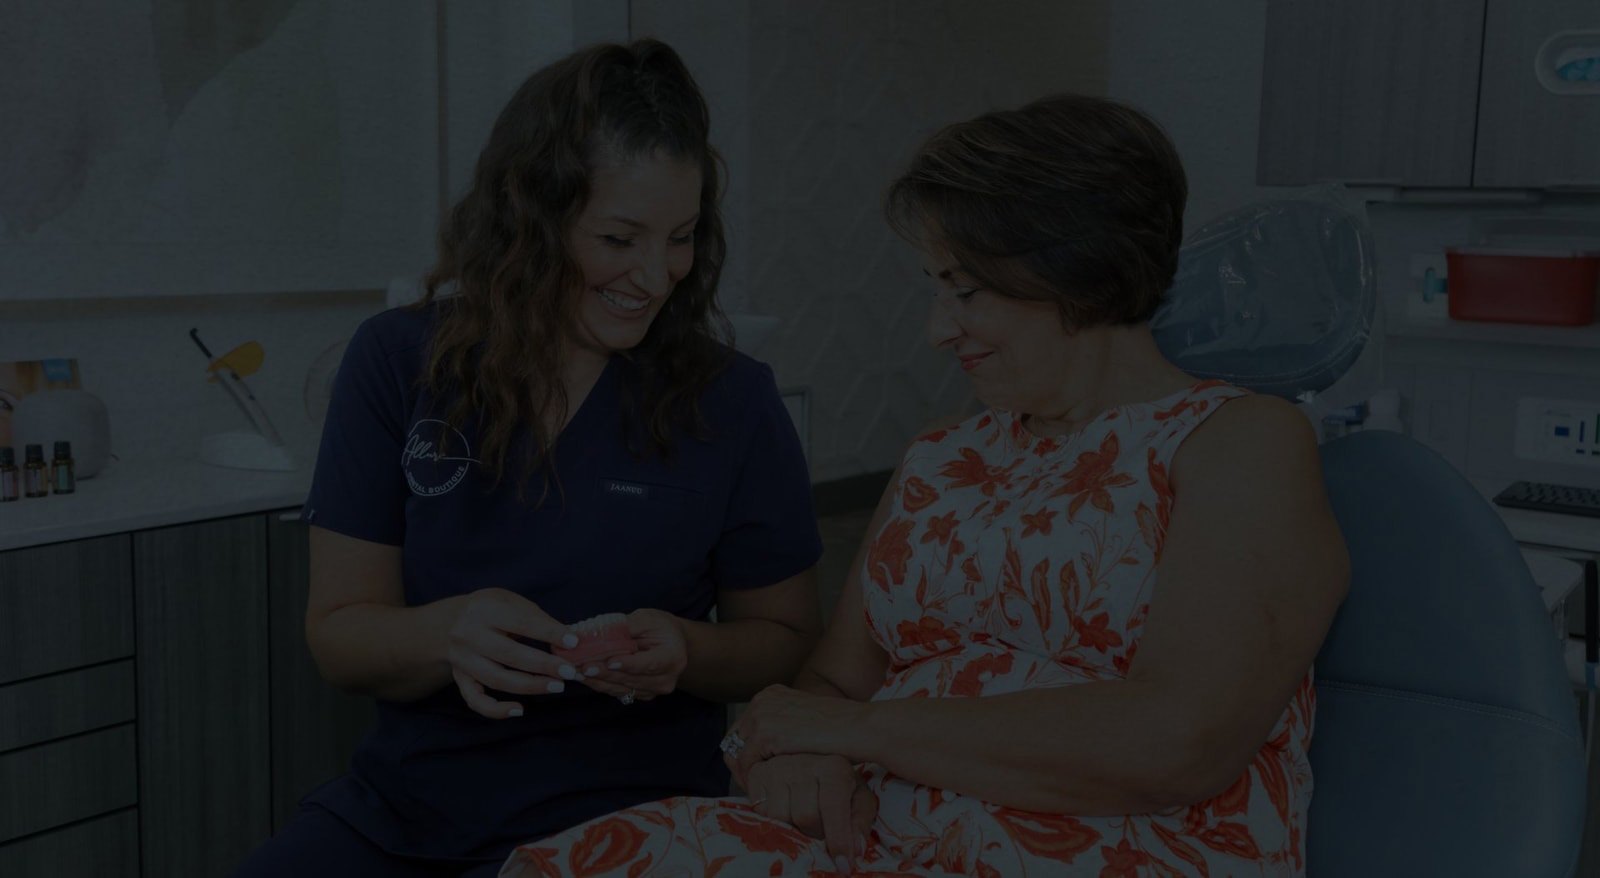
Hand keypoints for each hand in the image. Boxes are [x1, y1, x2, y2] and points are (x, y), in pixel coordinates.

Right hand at [446, 588, 578, 718]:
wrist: (451, 621)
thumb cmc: (492, 609)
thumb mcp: (512, 602)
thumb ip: (537, 619)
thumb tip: (569, 641)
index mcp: (484, 609)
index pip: (521, 623)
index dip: (549, 633)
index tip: (573, 642)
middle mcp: (467, 634)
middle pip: (508, 654)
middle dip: (543, 665)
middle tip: (569, 672)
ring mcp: (461, 659)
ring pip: (496, 679)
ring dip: (530, 686)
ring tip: (556, 686)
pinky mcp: (459, 679)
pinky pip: (476, 701)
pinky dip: (496, 710)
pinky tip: (519, 709)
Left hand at [573, 608, 687, 703]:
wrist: (672, 643)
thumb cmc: (660, 627)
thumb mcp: (648, 619)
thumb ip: (627, 626)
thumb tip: (601, 631)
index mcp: (673, 658)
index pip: (648, 664)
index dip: (628, 664)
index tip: (609, 662)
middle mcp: (666, 679)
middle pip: (631, 679)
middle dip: (605, 673)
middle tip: (583, 666)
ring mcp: (654, 690)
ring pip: (622, 688)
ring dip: (598, 681)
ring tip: (577, 672)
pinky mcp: (642, 695)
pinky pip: (618, 691)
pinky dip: (601, 684)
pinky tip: (585, 676)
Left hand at [723, 685, 868, 786]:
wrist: (859, 728)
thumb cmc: (842, 731)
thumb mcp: (805, 723)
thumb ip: (785, 730)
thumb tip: (771, 753)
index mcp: (772, 694)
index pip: (744, 728)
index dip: (747, 753)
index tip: (757, 775)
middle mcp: (762, 700)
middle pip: (734, 739)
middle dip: (742, 764)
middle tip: (755, 787)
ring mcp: (762, 715)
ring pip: (736, 753)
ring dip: (746, 774)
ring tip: (760, 792)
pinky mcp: (766, 734)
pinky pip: (745, 765)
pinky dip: (752, 780)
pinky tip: (766, 792)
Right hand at [745, 754, 876, 869]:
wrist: (803, 762)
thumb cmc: (835, 787)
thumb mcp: (857, 800)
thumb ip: (860, 823)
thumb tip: (857, 848)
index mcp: (834, 768)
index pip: (834, 806)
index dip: (838, 838)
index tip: (844, 865)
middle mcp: (805, 762)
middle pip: (806, 816)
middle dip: (814, 834)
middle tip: (819, 831)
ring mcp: (779, 767)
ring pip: (781, 816)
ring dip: (792, 828)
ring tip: (801, 819)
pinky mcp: (757, 774)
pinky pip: (762, 812)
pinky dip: (774, 821)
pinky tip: (785, 811)